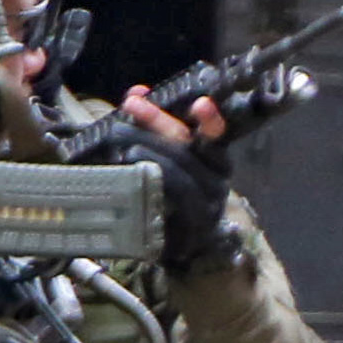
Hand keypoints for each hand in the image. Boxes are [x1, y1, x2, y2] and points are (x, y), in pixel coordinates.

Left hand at [115, 86, 236, 270]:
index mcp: (212, 160)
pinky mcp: (193, 222)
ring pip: (183, 169)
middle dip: (159, 121)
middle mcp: (217, 178)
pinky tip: (135, 171)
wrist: (180, 248)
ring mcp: (208, 201)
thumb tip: (136, 94)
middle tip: (131, 106)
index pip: (216, 135)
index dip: (211, 120)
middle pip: (191, 145)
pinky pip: (178, 196)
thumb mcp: (161, 158)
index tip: (200, 103)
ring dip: (152, 151)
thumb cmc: (169, 197)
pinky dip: (157, 179)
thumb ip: (151, 128)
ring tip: (125, 143)